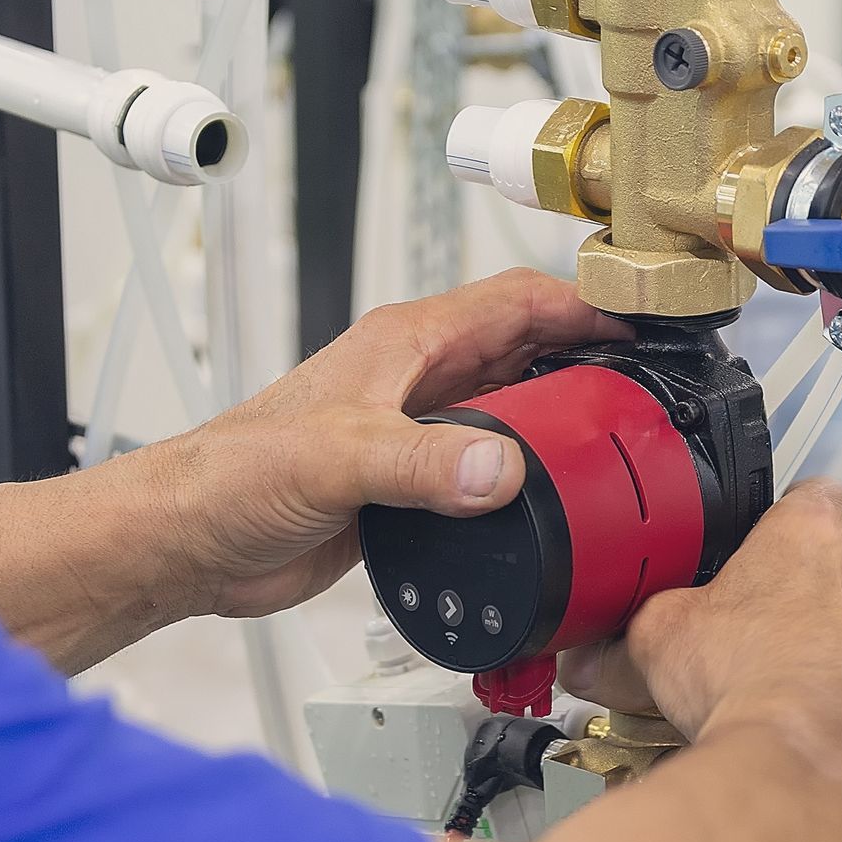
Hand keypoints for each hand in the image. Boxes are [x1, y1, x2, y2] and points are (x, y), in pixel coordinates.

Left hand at [152, 270, 631, 618]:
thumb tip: (501, 470)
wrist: (193, 541)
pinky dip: (526, 484)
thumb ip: (421, 464)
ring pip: (513, 414)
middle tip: (648, 394)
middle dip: (590, 364)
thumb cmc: (234, 476)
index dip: (585, 304)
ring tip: (619, 449)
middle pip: (528, 353)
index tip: (644, 322)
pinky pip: (487, 473)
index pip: (516, 300)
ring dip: (562, 427)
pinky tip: (552, 509)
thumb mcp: (337, 460)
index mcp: (404, 345)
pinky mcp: (410, 487)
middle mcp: (417, 381)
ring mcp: (416, 433)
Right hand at [560, 481, 841, 805]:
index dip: (792, 521)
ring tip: (822, 664)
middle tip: (790, 611)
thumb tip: (589, 657)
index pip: (814, 494)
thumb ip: (627, 634)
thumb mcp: (659, 640)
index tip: (770, 547)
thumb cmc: (745, 682)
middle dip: (838, 572)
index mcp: (809, 533)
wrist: (807, 760)